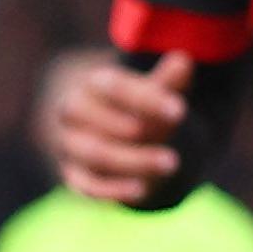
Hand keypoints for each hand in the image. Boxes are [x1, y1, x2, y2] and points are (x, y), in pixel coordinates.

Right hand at [48, 53, 191, 202]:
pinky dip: (111, 190)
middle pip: (96, 120)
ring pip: (94, 154)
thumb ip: (166, 80)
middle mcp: (73, 112)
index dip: (146, 98)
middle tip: (176, 143)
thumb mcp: (150, 90)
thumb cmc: (133, 104)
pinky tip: (142, 190)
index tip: (181, 111)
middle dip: (138, 132)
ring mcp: (69, 144)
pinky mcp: (72, 173)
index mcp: (91, 84)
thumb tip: (183, 61)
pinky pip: (85, 184)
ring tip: (171, 164)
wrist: (102, 127)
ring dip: (132, 161)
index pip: (112, 85)